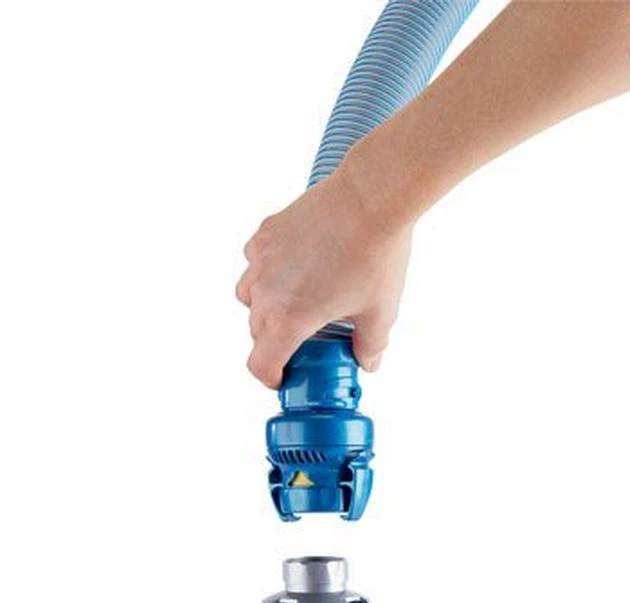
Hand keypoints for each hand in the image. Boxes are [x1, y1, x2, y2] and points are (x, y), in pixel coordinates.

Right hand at [236, 164, 411, 388]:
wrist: (371, 199)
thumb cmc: (376, 256)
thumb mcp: (380, 313)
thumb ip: (371, 346)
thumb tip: (367, 362)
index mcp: (290, 320)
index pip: (260, 364)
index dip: (271, 377)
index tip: (284, 376)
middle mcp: (267, 292)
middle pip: (256, 332)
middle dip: (276, 341)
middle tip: (305, 337)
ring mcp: (262, 260)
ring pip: (249, 297)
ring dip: (266, 307)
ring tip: (296, 300)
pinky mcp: (266, 233)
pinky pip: (256, 262)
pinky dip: (268, 272)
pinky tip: (296, 266)